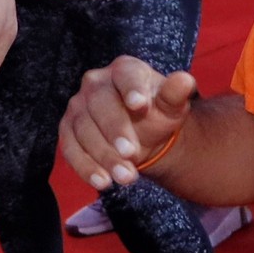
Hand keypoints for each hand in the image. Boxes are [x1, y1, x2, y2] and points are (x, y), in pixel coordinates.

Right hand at [60, 55, 193, 193]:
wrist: (143, 135)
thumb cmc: (157, 114)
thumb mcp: (172, 105)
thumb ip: (176, 94)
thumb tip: (185, 81)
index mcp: (124, 69)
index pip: (126, 76)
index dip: (132, 89)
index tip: (140, 105)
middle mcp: (95, 83)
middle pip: (101, 104)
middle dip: (116, 131)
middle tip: (132, 153)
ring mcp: (78, 107)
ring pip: (84, 130)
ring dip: (104, 156)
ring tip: (126, 177)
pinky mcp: (68, 130)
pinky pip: (70, 148)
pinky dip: (85, 167)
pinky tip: (102, 182)